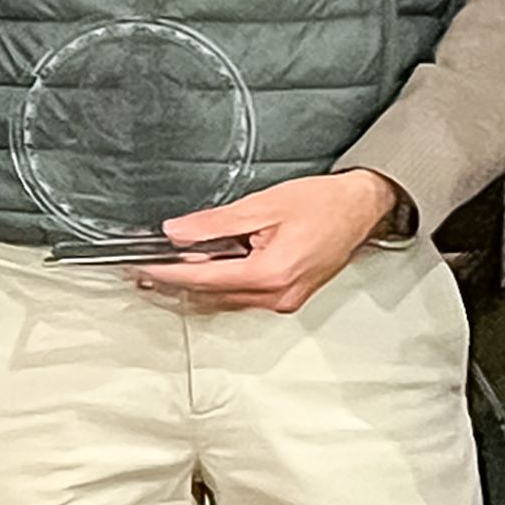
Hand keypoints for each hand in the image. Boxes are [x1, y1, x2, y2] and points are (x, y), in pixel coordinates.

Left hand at [133, 171, 403, 313]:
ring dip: (198, 286)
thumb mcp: (263, 205)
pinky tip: (206, 271)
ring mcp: (285, 300)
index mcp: (271, 274)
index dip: (169, 275)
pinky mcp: (289, 297)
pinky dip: (221, 285)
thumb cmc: (324, 203)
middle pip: (212, 296)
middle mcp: (278, 296)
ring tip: (166, 272)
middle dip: (177, 284)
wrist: (362, 207)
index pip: (204, 280)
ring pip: (227, 300)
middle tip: (144, 273)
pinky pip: (244, 297)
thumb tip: (178, 232)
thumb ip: (216, 223)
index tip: (141, 270)